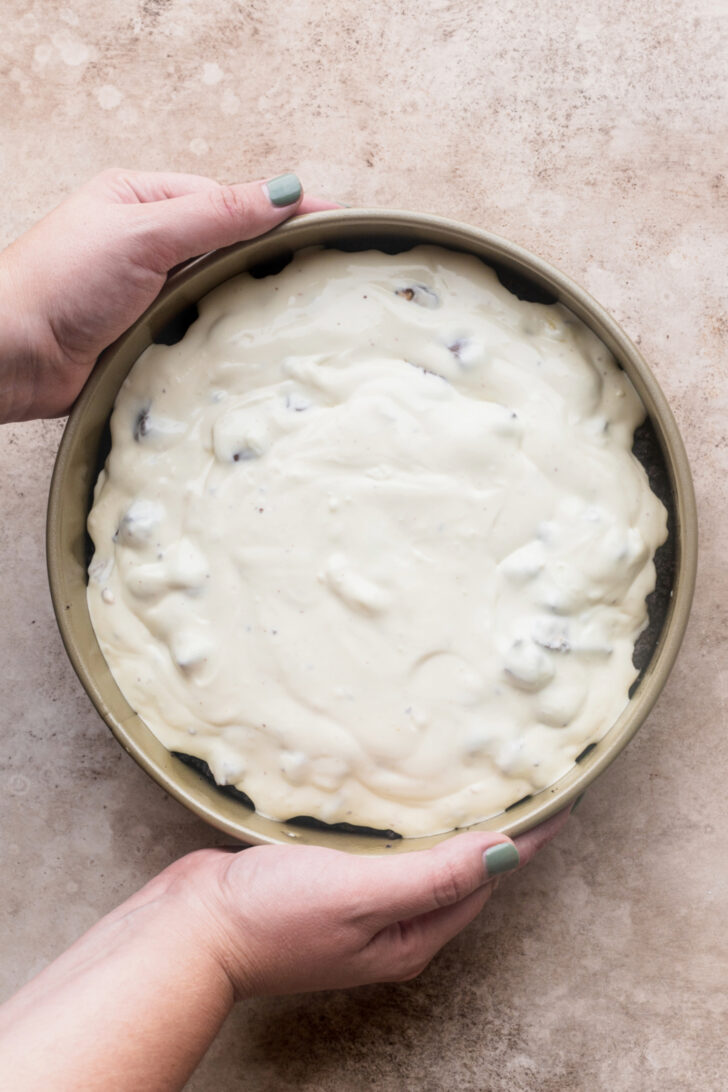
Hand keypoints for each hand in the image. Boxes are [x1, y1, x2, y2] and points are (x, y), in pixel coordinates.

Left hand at [0, 169, 336, 421]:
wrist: (14, 353)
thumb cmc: (60, 281)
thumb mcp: (144, 231)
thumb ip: (215, 213)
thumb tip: (283, 193)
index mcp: (145, 200)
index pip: (229, 200)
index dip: (279, 213)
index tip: (334, 221)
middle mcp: (150, 244)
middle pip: (230, 248)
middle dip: (270, 260)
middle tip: (327, 274)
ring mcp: (151, 294)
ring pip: (219, 294)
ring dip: (250, 305)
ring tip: (302, 314)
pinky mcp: (151, 338)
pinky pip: (202, 333)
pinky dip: (227, 339)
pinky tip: (254, 348)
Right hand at [179, 808, 570, 996]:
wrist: (192, 931)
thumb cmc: (272, 919)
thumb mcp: (360, 894)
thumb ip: (432, 876)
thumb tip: (505, 852)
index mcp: (410, 937)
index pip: (486, 880)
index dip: (524, 839)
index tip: (559, 798)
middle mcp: (392, 925)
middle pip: (462, 872)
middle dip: (496, 829)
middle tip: (525, 778)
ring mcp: (360, 904)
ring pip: (425, 858)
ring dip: (453, 823)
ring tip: (480, 778)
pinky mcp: (330, 880)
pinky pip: (386, 848)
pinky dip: (408, 821)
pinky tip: (406, 796)